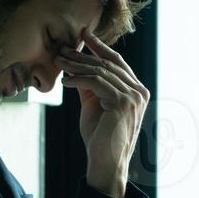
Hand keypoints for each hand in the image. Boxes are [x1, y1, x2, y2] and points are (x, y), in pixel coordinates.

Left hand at [57, 30, 149, 195]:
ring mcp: (133, 97)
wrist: (106, 162)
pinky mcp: (122, 103)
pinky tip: (65, 81)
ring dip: (76, 66)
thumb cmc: (100, 137)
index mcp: (137, 90)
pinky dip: (78, 79)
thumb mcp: (94, 104)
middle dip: (83, 55)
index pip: (117, 62)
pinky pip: (96, 83)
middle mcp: (139, 91)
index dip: (100, 46)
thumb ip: (90, 85)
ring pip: (101, 72)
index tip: (84, 34)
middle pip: (108, 64)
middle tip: (63, 49)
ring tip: (59, 63)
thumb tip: (75, 65)